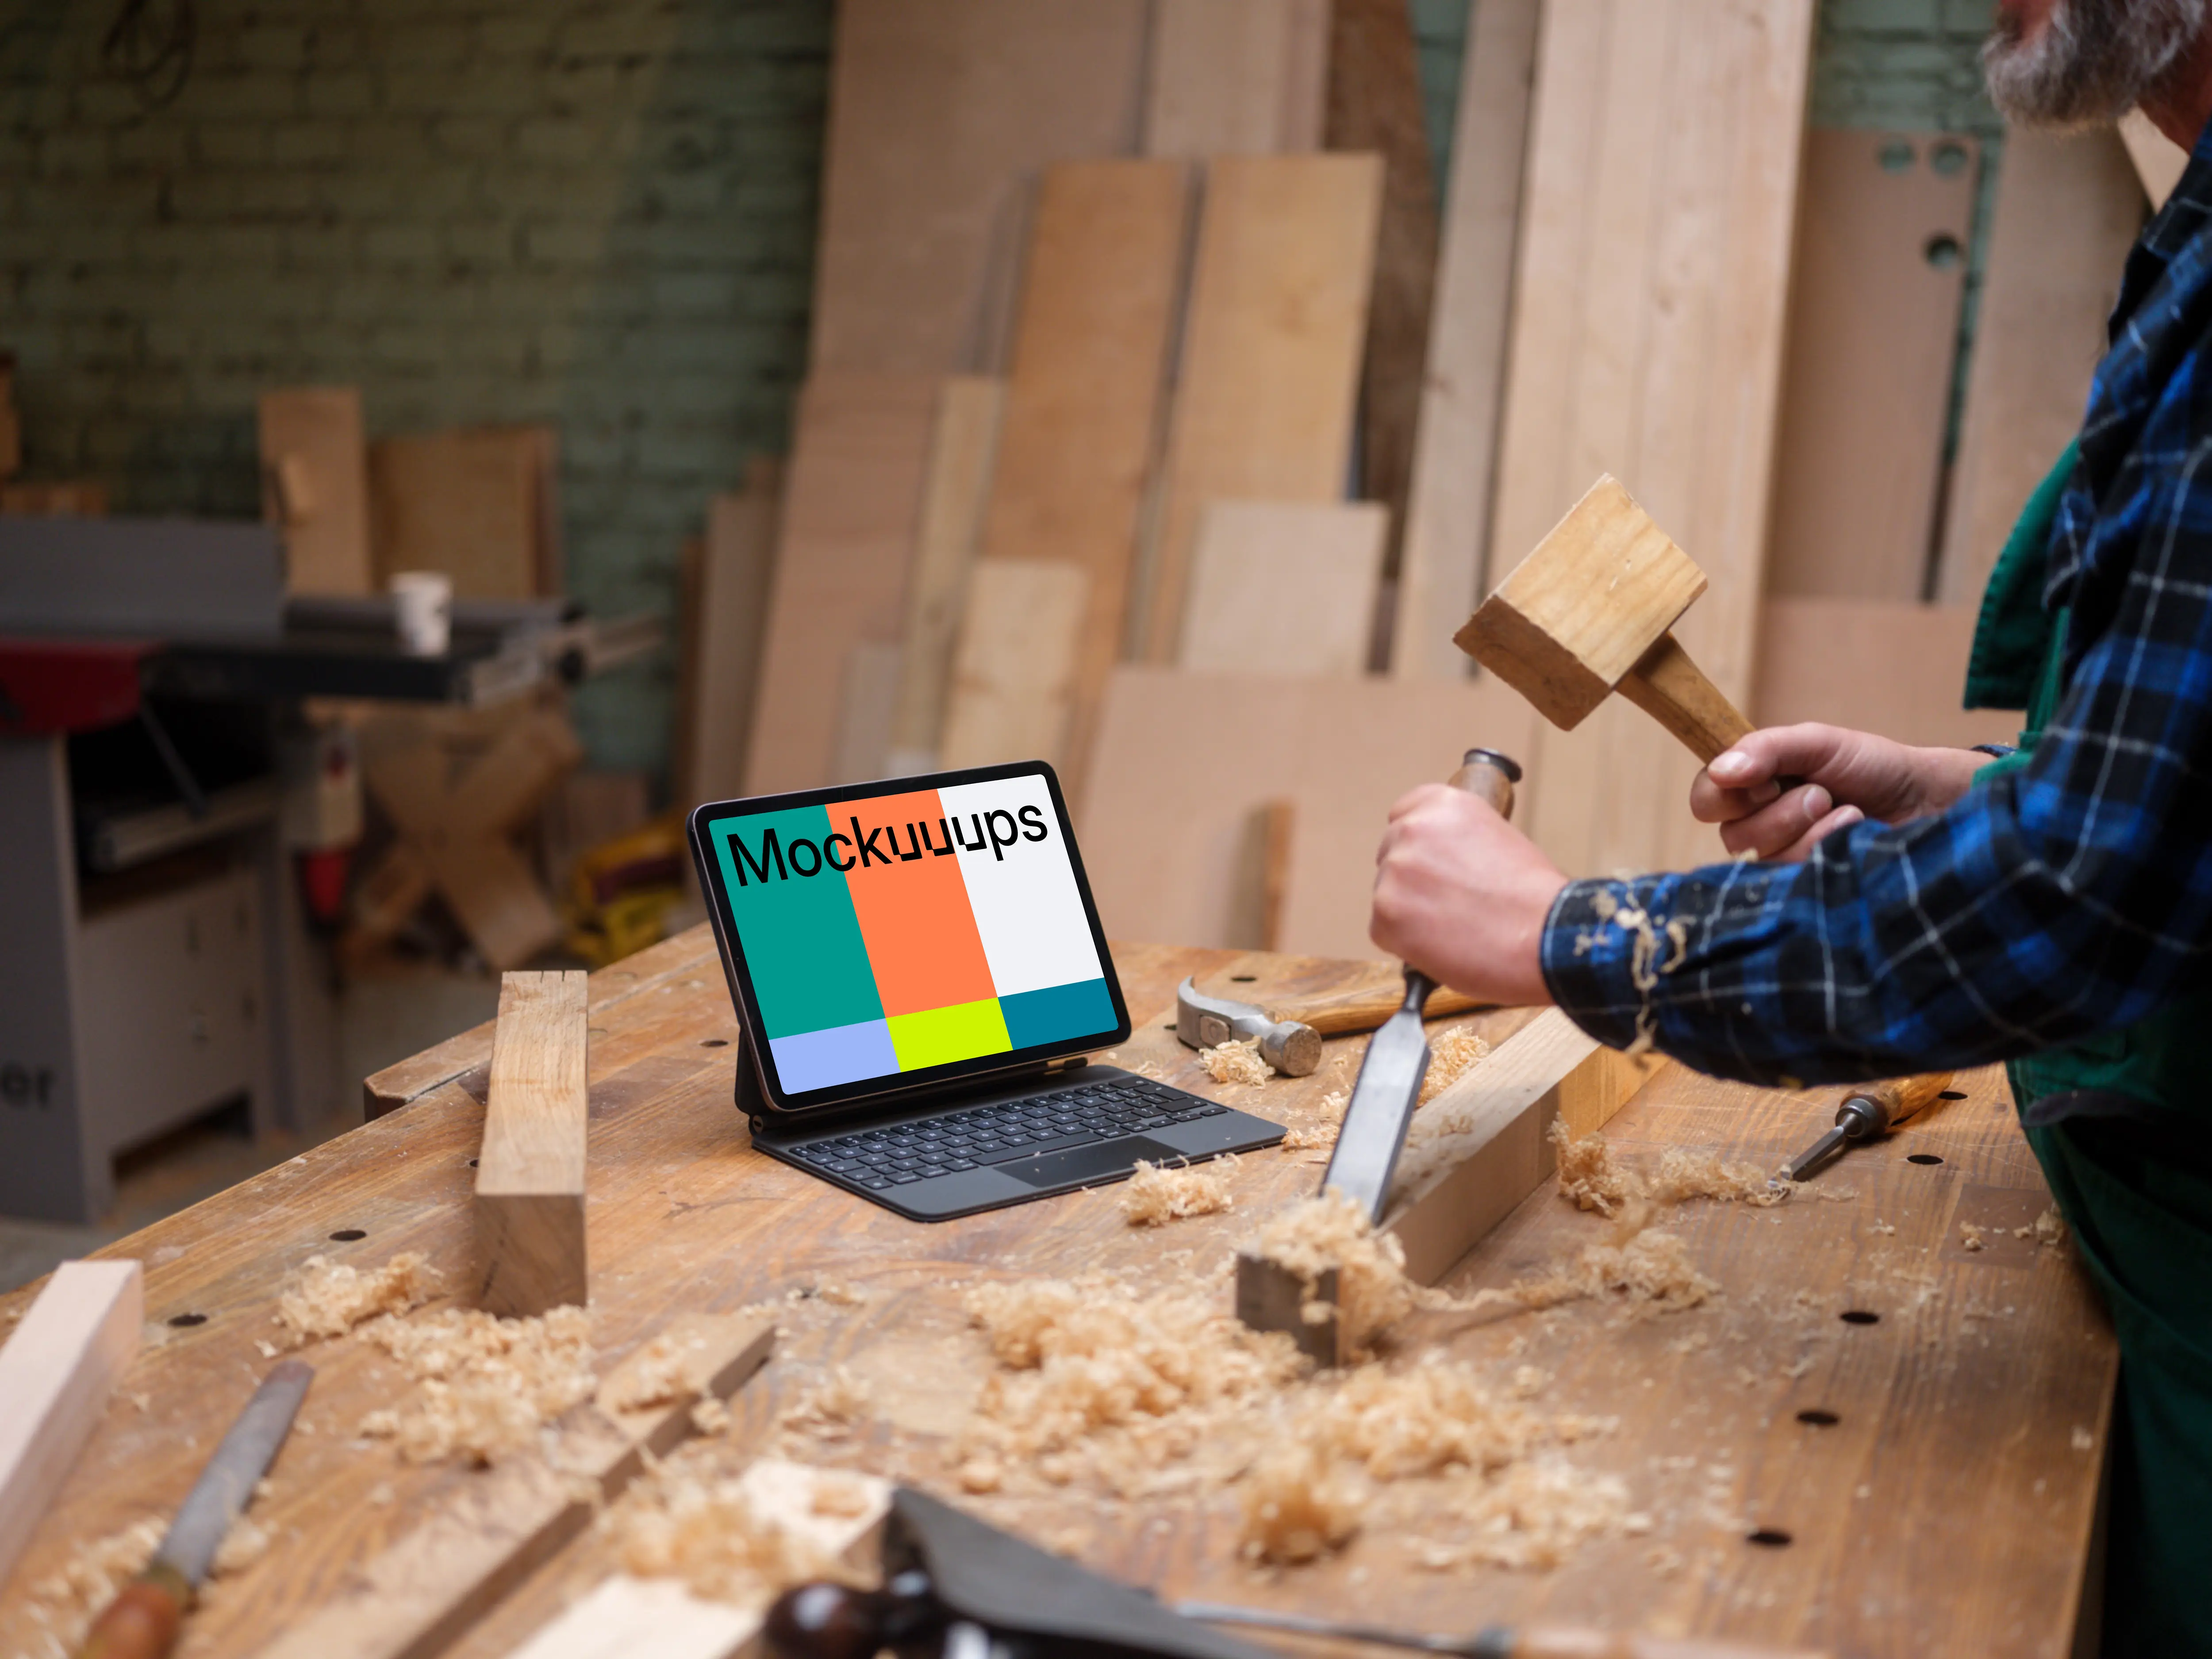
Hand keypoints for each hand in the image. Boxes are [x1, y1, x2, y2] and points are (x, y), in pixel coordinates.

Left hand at [1370, 784, 1567, 1006]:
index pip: (1404, 814)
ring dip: (1410, 913)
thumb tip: (1441, 864)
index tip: (1433, 863)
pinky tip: (1444, 946)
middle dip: (1414, 880)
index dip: (1420, 844)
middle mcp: (1412, 830)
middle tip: (1450, 903)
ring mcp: (1394, 872)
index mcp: (1443, 804)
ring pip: (1388, 895)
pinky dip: (1407, 944)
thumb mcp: (1499, 840)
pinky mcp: (1384, 915)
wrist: (1544, 936)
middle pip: (1392, 855)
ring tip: (1456, 929)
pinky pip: (1384, 931)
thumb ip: (1459, 842)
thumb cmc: (1534, 898)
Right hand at [1692, 723, 1987, 861]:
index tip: (1767, 780)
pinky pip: (1792, 877)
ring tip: (1847, 812)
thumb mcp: (1819, 742)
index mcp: (1751, 790)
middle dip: (1781, 811)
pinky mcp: (1807, 887)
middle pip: (1731, 834)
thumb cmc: (1873, 767)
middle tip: (1821, 794)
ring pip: (1763, 858)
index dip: (1728, 793)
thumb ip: (1767, 748)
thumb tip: (1721, 771)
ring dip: (1809, 829)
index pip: (1705, 799)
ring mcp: (1784, 860)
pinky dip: (1826, 848)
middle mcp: (1759, 827)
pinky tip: (1853, 834)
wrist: (1929, 800)